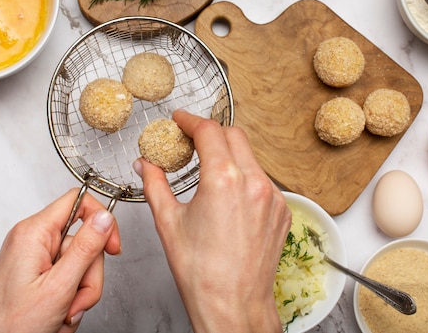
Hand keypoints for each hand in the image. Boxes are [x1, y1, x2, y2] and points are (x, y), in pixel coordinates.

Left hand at [0, 189, 120, 332]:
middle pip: (83, 242)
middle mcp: (32, 241)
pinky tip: (58, 315)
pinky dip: (69, 299)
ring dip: (79, 293)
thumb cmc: (8, 325)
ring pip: (79, 265)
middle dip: (88, 275)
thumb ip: (85, 249)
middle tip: (76, 300)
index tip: (113, 246)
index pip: (78, 201)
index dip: (102, 220)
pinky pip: (67, 279)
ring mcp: (34, 259)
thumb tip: (104, 218)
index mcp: (34, 233)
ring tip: (63, 313)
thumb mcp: (58, 287)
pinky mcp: (36, 275)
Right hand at [134, 110, 291, 332]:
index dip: (191, 120)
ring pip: (251, 158)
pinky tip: (229, 196)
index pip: (209, 130)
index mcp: (223, 179)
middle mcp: (254, 182)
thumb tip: (145, 165)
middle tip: (192, 141)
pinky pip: (263, 181)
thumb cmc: (201, 272)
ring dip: (230, 156)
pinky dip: (245, 178)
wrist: (234, 306)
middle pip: (234, 136)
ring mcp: (273, 197)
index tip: (180, 120)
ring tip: (209, 172)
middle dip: (212, 133)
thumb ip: (155, 185)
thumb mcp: (168, 222)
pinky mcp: (282, 211)